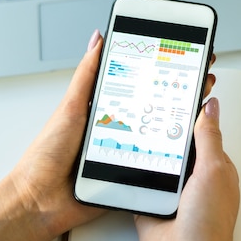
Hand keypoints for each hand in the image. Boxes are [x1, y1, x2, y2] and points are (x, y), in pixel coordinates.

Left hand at [0, 31, 220, 240]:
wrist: (40, 201)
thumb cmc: (48, 155)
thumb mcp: (70, 107)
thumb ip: (87, 75)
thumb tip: (98, 40)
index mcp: (105, 109)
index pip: (139, 85)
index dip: (160, 72)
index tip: (181, 59)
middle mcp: (119, 128)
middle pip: (155, 109)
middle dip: (179, 95)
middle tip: (200, 81)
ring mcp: (127, 151)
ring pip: (161, 136)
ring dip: (180, 127)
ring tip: (198, 109)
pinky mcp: (130, 175)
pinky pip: (156, 164)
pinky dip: (170, 157)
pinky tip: (185, 147)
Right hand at [134, 97, 239, 240]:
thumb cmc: (209, 229)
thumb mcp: (214, 172)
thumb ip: (208, 138)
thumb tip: (210, 107)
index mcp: (215, 168)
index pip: (203, 132)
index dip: (192, 114)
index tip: (178, 94)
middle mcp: (194, 178)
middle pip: (177, 143)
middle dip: (166, 132)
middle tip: (152, 111)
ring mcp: (173, 190)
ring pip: (157, 159)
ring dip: (149, 152)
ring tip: (140, 134)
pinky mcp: (152, 201)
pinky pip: (140, 179)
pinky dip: (134, 172)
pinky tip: (130, 162)